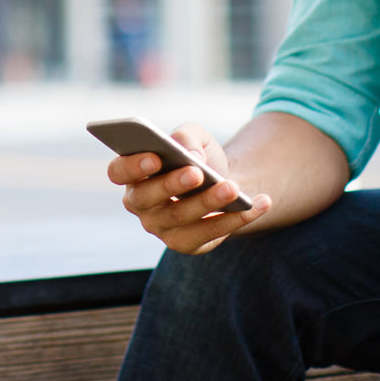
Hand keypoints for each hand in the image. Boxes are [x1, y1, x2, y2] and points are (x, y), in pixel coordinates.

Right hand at [106, 121, 270, 254]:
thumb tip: (190, 155)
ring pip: (180, 218)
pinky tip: (260, 203)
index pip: (118, 172)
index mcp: (133, 174)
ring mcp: (161, 228)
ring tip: (233, 188)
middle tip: (197, 172)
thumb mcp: (195, 137)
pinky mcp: (187, 244)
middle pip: (148, 198)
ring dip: (208, 202)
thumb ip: (187, 136)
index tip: (155, 156)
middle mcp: (141, 204)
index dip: (133, 166)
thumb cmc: (199, 157)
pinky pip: (209, 234)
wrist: (221, 183)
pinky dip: (236, 219)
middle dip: (172, 184)